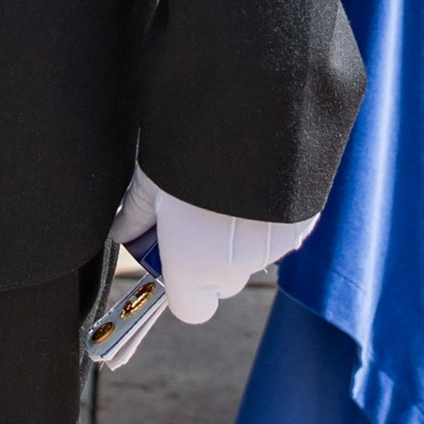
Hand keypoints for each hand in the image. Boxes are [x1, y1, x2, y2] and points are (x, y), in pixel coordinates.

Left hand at [116, 168, 317, 326]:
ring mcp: (273, 248)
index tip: (173, 252)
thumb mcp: (149, 180)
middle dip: (210, 257)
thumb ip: (135, 216)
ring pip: (251, 256)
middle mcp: (236, 268)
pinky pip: (279, 235)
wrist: (250, 115)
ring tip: (227, 189)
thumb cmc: (189, 150)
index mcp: (194, 267)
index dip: (180, 286)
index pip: (191, 308)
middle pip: (222, 282)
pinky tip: (252, 183)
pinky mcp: (301, 224)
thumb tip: (122, 231)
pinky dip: (267, 219)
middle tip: (196, 213)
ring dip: (241, 236)